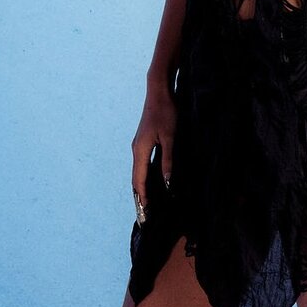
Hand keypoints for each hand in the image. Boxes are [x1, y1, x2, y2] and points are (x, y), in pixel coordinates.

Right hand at [130, 82, 176, 222]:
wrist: (158, 90)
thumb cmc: (166, 112)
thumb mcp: (170, 136)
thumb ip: (168, 160)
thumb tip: (168, 183)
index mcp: (140, 150)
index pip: (139, 181)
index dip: (142, 198)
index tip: (145, 215)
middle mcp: (136, 149)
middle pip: (136, 179)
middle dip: (139, 197)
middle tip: (144, 216)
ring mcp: (138, 144)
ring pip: (138, 172)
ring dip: (141, 188)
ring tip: (147, 204)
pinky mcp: (143, 140)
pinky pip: (141, 164)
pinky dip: (144, 177)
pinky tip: (150, 181)